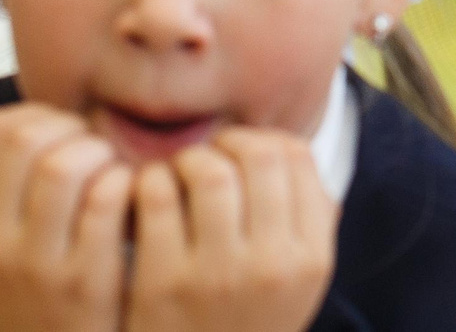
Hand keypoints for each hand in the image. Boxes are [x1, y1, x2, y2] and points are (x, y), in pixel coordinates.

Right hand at [0, 104, 132, 331]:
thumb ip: (7, 188)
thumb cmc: (37, 292)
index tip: (64, 135)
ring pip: (64, 165)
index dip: (41, 116)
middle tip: (95, 150)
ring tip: (113, 172)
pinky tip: (133, 199)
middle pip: (27, 138)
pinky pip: (107, 199)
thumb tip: (42, 116)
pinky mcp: (83, 282)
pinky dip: (127, 184)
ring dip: (101, 153)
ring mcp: (35, 265)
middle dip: (73, 129)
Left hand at [124, 129, 336, 331]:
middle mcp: (272, 265)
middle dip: (224, 145)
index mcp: (310, 258)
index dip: (262, 142)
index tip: (237, 155)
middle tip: (202, 160)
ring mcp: (218, 275)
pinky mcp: (163, 285)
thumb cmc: (244, 326)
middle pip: (257, 157)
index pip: (297, 159)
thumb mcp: (295, 283)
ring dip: (185, 163)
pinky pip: (158, 200)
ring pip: (208, 172)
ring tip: (174, 177)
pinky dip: (149, 185)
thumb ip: (306, 223)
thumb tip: (292, 153)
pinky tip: (145, 199)